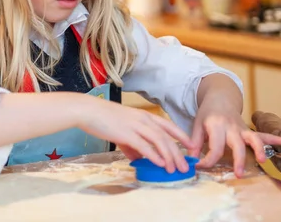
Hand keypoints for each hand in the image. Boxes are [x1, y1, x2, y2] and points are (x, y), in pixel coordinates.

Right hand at [78, 97, 194, 172]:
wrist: (89, 111)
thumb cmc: (104, 119)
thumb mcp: (122, 129)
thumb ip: (132, 144)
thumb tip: (138, 159)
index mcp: (144, 116)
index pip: (168, 125)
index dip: (181, 136)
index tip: (191, 146)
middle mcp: (144, 119)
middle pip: (167, 137)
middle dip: (178, 152)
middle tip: (185, 166)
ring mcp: (136, 126)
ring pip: (159, 141)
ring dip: (169, 156)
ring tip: (175, 169)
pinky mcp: (127, 134)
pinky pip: (144, 146)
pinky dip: (154, 156)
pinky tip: (160, 164)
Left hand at [189, 99, 280, 177]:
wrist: (220, 98)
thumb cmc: (207, 114)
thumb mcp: (197, 125)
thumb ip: (195, 142)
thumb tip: (190, 159)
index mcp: (216, 126)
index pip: (214, 147)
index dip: (207, 160)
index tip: (200, 167)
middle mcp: (231, 127)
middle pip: (236, 144)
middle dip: (238, 160)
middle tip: (239, 174)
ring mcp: (242, 128)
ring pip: (253, 138)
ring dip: (259, 149)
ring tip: (262, 160)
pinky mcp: (249, 130)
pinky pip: (263, 134)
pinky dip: (274, 138)